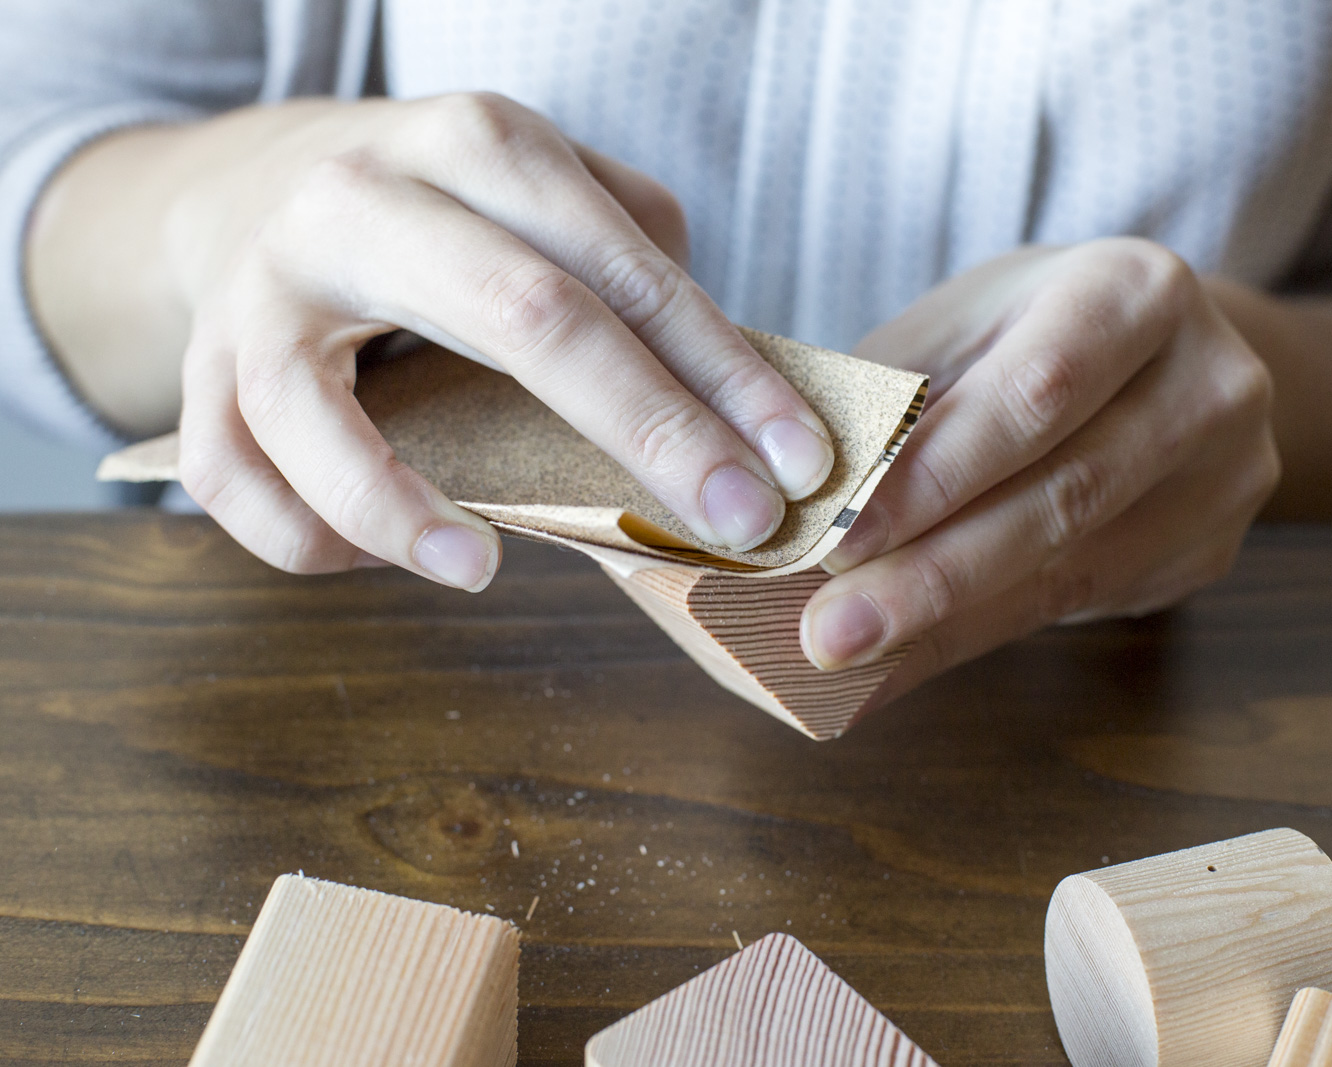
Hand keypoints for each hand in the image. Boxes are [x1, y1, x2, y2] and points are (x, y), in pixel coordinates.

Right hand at [38, 94, 834, 588]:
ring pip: (308, 405)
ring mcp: (266, 285)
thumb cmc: (445, 210)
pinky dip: (301, 535)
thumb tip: (742, 381)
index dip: (725, 373)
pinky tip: (388, 560)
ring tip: (482, 568)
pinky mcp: (203, 367)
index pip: (627, 269)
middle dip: (650, 432)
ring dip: (398, 505)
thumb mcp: (546, 186)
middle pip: (522, 316)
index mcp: (479, 146)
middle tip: (741, 524)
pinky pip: (230, 474)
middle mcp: (367, 197)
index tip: (802, 461)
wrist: (256, 183)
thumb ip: (637, 256)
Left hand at [799, 239, 1278, 702]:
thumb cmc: (1030, 331)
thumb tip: (795, 500)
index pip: (1035, 395)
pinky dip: (980, 635)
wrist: (1156, 357)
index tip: (838, 540)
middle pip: (1061, 498)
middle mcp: (1209, 382)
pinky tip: (904, 659)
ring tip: (850, 658)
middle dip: (932, 577)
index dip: (934, 475)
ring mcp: (1228, 476)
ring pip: (1074, 570)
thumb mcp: (963, 324)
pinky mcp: (1211, 550)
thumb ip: (894, 400)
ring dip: (947, 623)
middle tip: (829, 634)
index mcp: (1137, 292)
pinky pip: (1084, 605)